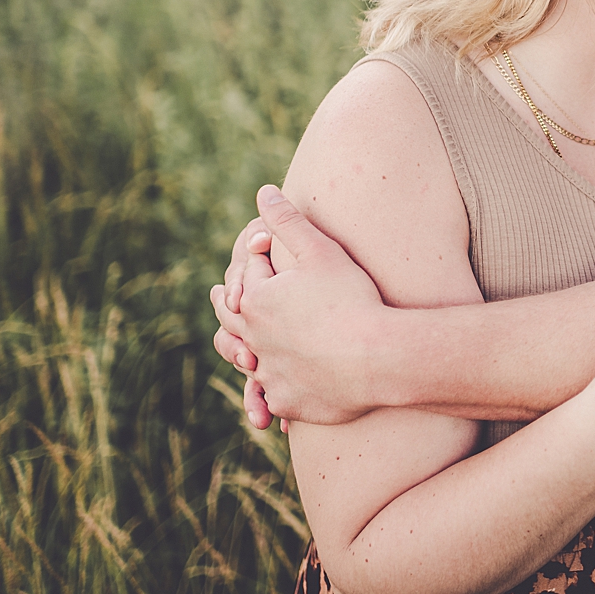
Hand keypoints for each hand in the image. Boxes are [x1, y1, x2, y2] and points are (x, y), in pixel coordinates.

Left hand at [209, 184, 389, 427]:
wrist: (374, 357)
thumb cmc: (349, 297)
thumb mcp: (319, 250)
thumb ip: (288, 220)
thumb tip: (263, 191)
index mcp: (255, 300)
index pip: (248, 275)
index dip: (255, 258)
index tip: (257, 249)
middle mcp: (253, 339)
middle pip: (232, 319)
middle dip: (225, 304)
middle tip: (219, 297)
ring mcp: (269, 373)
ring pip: (247, 362)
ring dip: (240, 352)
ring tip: (239, 348)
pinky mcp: (287, 401)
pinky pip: (273, 394)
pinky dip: (272, 388)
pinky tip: (277, 385)